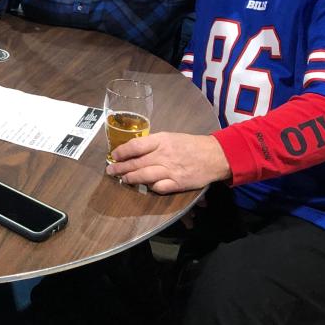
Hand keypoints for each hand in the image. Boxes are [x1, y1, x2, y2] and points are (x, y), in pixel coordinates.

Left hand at [105, 132, 230, 193]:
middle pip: (136, 163)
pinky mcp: (178, 183)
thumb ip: (153, 143)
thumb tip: (133, 150)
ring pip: (144, 176)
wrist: (214, 155)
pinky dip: (151, 188)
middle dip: (120, 168)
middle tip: (110, 171)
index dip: (121, 152)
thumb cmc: (190, 144)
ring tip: (122, 179)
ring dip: (131, 178)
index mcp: (161, 140)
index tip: (113, 155)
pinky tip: (145, 186)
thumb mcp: (170, 137)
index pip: (135, 146)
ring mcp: (171, 170)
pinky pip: (159, 187)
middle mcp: (163, 155)